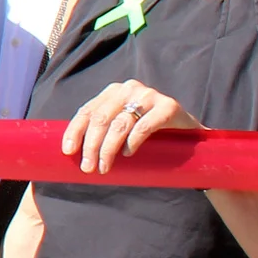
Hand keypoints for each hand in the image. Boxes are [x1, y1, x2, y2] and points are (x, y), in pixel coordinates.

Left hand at [61, 77, 197, 174]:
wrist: (190, 137)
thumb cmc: (148, 135)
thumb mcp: (122, 128)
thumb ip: (103, 132)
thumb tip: (74, 155)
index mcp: (112, 92)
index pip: (87, 111)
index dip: (75, 131)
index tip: (67, 151)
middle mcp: (128, 89)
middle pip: (101, 119)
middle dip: (91, 145)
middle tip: (87, 168)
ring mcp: (149, 95)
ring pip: (119, 124)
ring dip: (107, 149)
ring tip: (104, 168)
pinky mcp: (169, 106)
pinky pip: (144, 126)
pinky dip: (132, 142)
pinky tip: (127, 154)